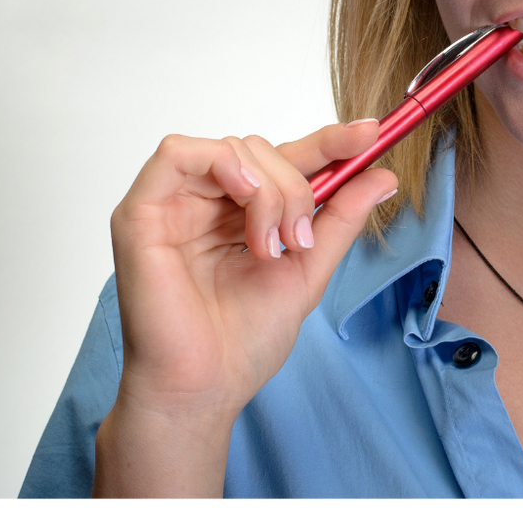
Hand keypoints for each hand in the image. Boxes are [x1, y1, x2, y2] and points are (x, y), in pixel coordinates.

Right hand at [92, 120, 396, 499]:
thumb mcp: (309, 268)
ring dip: (268, 189)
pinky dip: (223, 164)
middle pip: (259, 148)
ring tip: (270, 243)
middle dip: (296, 185)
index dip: (329, 140)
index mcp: (240, 213)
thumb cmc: (243, 340)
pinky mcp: (140, 212)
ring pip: (231, 148)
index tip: (371, 134)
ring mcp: (171, 204)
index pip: (285, 158)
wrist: (205, 387)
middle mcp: (205, 202)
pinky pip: (177, 152)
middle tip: (300, 238)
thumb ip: (341, 218)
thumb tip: (382, 175)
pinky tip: (245, 198)